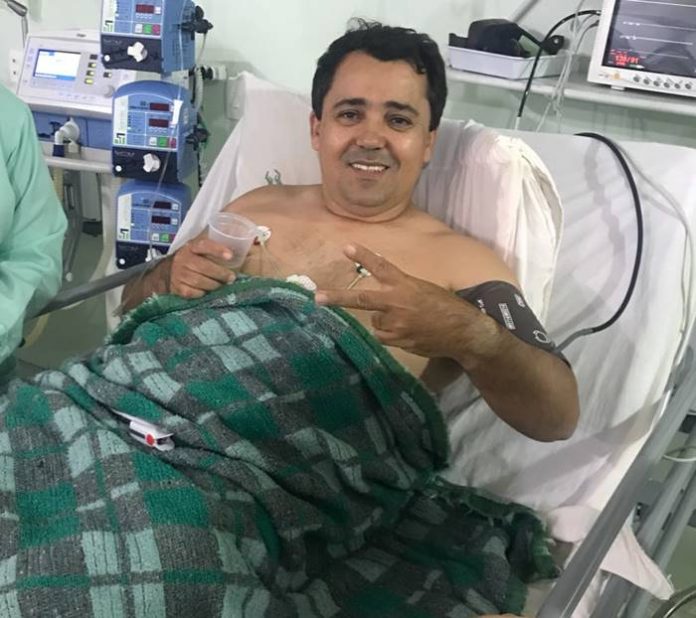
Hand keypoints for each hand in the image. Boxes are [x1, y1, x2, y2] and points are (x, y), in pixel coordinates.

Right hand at [167, 235, 236, 299]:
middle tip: (232, 277)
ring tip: (222, 285)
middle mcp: (183, 259)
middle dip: (221, 273)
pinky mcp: (178, 288)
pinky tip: (208, 291)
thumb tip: (239, 247)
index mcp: (191, 247)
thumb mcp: (201, 249)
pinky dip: (203, 293)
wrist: (170, 272)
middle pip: (204, 267)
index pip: (204, 245)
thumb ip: (216, 247)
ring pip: (200, 281)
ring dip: (214, 285)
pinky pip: (193, 293)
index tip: (230, 256)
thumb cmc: (193, 259)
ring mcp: (179, 274)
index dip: (217, 250)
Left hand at [314, 244, 496, 362]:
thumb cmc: (445, 306)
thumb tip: (379, 302)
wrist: (463, 331)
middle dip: (338, 298)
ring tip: (405, 321)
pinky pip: (384, 337)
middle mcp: (398, 303)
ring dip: (383, 321)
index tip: (347, 248)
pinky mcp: (399, 341)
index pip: (382, 267)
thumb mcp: (423, 289)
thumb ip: (400, 291)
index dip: (364, 257)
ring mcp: (397, 324)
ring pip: (375, 322)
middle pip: (361, 300)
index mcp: (406, 285)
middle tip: (318, 298)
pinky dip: (389, 334)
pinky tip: (407, 332)